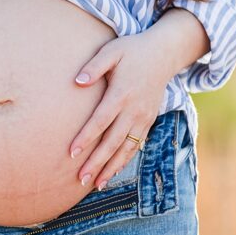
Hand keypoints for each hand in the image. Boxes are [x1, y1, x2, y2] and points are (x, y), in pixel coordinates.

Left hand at [67, 30, 182, 190]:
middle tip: (80, 179)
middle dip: (97, 162)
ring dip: (111, 167)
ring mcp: (143, 117)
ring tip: (95, 183)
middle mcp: (134, 110)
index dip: (86, 138)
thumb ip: (94, 66)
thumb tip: (77, 82)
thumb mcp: (112, 51)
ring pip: (126, 148)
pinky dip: (124, 160)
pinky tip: (112, 172)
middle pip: (113, 141)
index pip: (100, 121)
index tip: (71, 152)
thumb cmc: (132, 51)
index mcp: (122, 93)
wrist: (164, 54)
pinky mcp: (149, 121)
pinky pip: (136, 145)